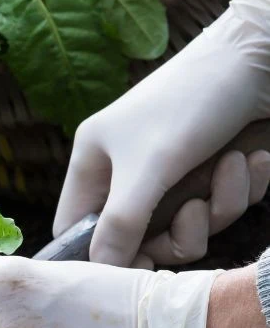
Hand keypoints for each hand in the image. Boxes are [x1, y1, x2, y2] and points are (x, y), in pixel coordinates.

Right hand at [54, 0, 269, 267]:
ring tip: (233, 165)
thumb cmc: (191, 103)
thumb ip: (121, 224)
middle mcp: (126, 167)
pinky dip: (242, 186)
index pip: (76, 227)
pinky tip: (251, 158)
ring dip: (220, 204)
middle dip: (180, 230)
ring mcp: (170, 168)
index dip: (102, 255)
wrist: (260, 57)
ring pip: (189, 223)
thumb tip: (100, 268)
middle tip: (197, 211)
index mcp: (93, 160)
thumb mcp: (150, 169)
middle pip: (142, 235)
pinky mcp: (209, 166)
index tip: (137, 270)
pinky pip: (221, 203)